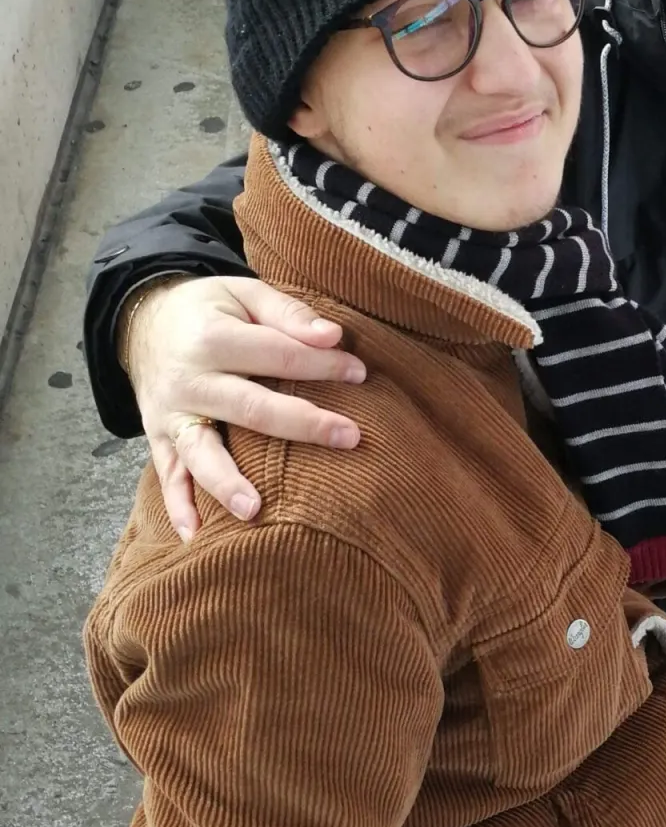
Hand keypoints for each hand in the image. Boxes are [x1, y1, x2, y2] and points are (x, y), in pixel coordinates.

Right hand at [121, 275, 365, 539]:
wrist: (144, 321)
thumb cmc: (208, 309)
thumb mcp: (243, 292)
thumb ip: (287, 312)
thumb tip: (332, 337)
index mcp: (212, 338)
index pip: (277, 354)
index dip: (322, 364)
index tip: (360, 373)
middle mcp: (188, 379)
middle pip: (249, 407)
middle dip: (301, 424)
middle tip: (349, 437)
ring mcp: (171, 413)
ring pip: (200, 452)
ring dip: (226, 482)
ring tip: (254, 509)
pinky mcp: (159, 437)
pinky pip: (167, 475)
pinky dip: (178, 505)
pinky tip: (195, 534)